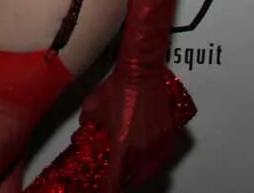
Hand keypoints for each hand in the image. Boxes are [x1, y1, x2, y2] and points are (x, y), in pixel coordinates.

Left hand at [80, 64, 182, 192]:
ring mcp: (158, 143)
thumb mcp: (93, 106)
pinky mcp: (169, 136)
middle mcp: (142, 149)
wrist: (141, 73)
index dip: (110, 188)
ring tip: (132, 169)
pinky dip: (154, 161)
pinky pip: (163, 157)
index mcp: (123, 144)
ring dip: (141, 173)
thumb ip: (87, 123)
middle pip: (136, 178)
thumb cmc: (118, 88)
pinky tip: (147, 157)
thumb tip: (84, 130)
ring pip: (151, 170)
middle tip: (119, 178)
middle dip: (126, 181)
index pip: (116, 178)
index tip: (106, 191)